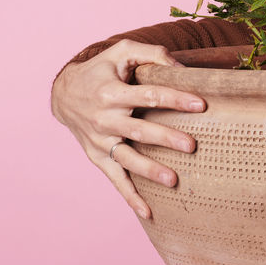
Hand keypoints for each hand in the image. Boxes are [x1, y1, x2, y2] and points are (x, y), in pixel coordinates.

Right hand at [50, 40, 203, 218]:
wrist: (64, 93)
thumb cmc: (101, 70)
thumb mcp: (121, 52)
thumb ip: (151, 54)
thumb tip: (181, 66)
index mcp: (111, 93)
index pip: (149, 96)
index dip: (175, 99)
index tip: (201, 105)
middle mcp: (104, 119)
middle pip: (139, 131)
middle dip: (165, 138)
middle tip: (191, 145)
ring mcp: (100, 142)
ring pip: (127, 159)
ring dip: (149, 171)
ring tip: (173, 181)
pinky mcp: (98, 157)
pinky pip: (115, 179)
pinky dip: (130, 197)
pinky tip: (149, 212)